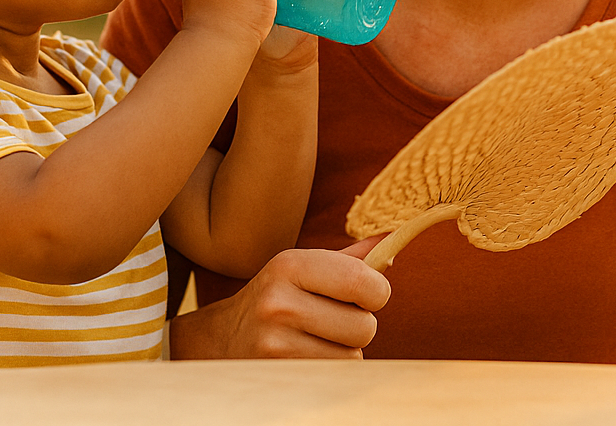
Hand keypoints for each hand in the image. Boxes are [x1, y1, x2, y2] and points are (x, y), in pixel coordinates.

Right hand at [169, 238, 391, 358]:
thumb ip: (353, 258)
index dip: (377, 291)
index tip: (365, 293)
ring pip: (353, 357)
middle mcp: (279, 303)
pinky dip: (332, 369)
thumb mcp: (305, 269)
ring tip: (317, 338)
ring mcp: (274, 345)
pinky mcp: (277, 376)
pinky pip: (335, 377)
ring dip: (345, 350)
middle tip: (335, 318)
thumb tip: (395, 238)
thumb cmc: (279, 297)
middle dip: (360, 325)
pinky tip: (307, 356)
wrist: (221, 340)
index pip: (363, 282)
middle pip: (364, 327)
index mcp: (290, 265)